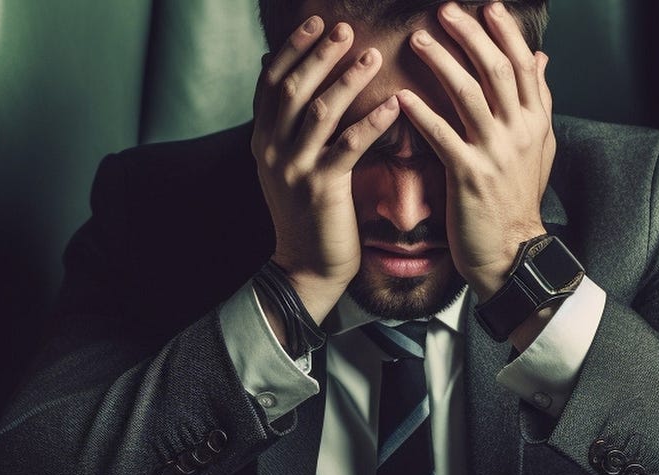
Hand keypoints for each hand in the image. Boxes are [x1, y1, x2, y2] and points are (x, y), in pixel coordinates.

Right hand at [252, 17, 400, 322]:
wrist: (305, 267)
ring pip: (319, 111)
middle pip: (293, 88)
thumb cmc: (308, 212)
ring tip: (373, 55)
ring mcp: (294, 169)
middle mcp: (272, 149)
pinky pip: (348, 147)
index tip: (317, 23)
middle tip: (345, 29)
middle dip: (320, 54)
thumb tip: (302, 83)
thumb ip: (292, 126)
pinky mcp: (321, 190)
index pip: (272, 81)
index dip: (294, 49)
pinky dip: (372, 122)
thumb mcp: (289, 165)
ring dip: (348, 80)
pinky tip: (395, 103)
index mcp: (263, 139)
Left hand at [397, 2, 556, 298]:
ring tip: (418, 40)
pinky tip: (400, 95)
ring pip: (468, 94)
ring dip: (442, 62)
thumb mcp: (540, 146)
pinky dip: (421, 113)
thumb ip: (540, 100)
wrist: (511, 251)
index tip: (487, 6)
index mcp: (536, 121)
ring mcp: (494, 153)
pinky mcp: (467, 175)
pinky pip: (441, 135)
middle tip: (445, 10)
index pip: (524, 65)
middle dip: (470, 35)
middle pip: (497, 70)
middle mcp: (519, 132)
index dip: (505, 32)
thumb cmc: (518, 198)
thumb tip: (543, 59)